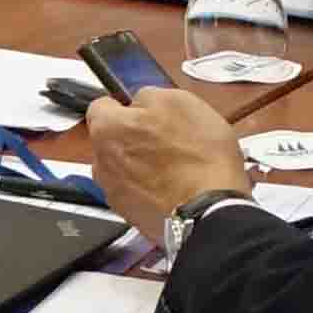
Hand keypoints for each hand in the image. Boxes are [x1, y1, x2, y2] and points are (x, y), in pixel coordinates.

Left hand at [81, 85, 251, 237]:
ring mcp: (115, 193)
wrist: (210, 211)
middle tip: (167, 138)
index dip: (125, 106)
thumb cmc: (197, 159)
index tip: (141, 110)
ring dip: (142, 165)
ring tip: (176, 166)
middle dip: (134, 138)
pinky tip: (176, 186)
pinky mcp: (131, 216)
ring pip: (123, 169)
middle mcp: (102, 163)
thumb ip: (148, 96)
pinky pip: (136, 194)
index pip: (101, 107)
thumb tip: (141, 101)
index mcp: (108, 129)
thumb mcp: (180, 102)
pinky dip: (151, 189)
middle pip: (112, 141)